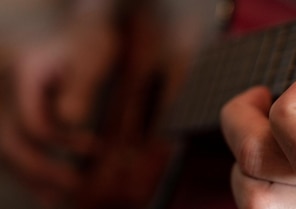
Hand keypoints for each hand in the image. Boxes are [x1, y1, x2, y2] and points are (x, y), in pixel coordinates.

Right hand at [0, 1, 116, 206]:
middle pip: (12, 143)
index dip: (64, 141)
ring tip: (56, 200)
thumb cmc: (96, 39)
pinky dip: (29, 172)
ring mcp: (7, 104)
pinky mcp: (15, 115)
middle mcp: (8, 91)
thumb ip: (83, 85)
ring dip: (32, 178)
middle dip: (44, 169)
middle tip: (78, 186)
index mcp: (25, 75)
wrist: (87, 29)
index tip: (96, 148)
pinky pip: (14, 149)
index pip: (34, 122)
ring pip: (8, 151)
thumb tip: (71, 119)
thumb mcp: (96, 55)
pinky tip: (49, 193)